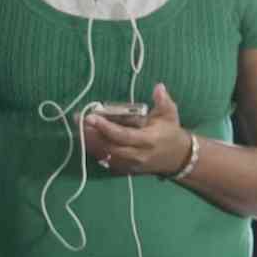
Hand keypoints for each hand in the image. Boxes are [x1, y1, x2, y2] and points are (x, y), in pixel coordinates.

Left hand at [76, 85, 198, 181]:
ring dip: (90, 143)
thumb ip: (163, 101)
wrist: (178, 158)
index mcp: (148, 140)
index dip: (105, 127)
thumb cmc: (171, 133)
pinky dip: (95, 151)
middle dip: (91, 135)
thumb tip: (158, 87)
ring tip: (77, 128)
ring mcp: (131, 164)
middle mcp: (137, 155)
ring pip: (105, 155)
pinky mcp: (126, 170)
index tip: (90, 117)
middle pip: (109, 147)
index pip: (123, 135)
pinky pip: (106, 162)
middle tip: (78, 121)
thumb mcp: (170, 115)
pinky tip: (85, 140)